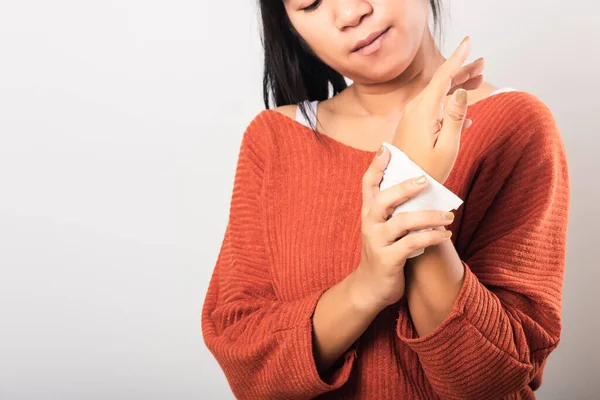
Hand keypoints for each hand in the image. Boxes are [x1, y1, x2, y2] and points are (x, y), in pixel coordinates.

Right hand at [350, 147, 455, 311]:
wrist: (370, 287)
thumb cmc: (383, 251)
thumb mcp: (384, 227)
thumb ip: (396, 209)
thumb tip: (424, 185)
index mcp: (368, 212)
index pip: (368, 184)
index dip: (376, 166)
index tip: (386, 148)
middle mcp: (369, 223)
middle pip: (384, 199)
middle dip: (404, 187)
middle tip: (425, 180)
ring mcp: (377, 241)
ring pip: (402, 222)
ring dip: (429, 216)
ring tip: (449, 216)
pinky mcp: (388, 259)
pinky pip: (412, 243)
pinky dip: (432, 237)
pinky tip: (445, 235)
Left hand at [392, 37, 484, 183]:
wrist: (401, 187)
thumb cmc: (427, 171)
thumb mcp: (447, 146)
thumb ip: (456, 117)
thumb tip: (462, 90)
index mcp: (424, 111)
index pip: (443, 77)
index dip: (457, 58)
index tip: (468, 42)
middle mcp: (414, 109)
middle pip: (441, 83)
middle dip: (462, 71)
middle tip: (482, 64)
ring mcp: (411, 117)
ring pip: (437, 95)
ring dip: (457, 87)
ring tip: (478, 80)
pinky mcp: (412, 126)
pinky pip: (433, 109)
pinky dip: (450, 106)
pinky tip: (466, 116)